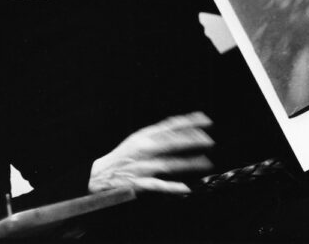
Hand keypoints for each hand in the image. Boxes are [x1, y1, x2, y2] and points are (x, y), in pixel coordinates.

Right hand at [88, 111, 214, 194]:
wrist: (98, 175)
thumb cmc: (122, 157)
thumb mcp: (138, 139)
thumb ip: (157, 134)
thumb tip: (179, 127)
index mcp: (144, 136)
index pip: (169, 126)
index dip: (189, 122)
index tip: (206, 120)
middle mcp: (143, 149)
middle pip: (172, 142)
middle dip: (192, 141)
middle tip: (210, 141)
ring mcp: (142, 167)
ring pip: (169, 163)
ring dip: (189, 163)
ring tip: (206, 162)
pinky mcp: (139, 183)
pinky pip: (158, 185)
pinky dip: (172, 187)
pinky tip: (186, 188)